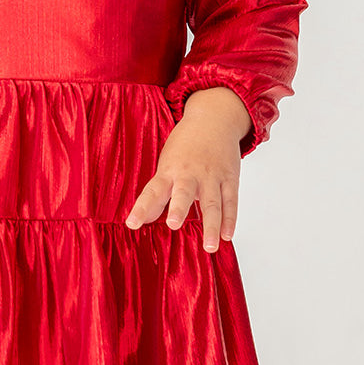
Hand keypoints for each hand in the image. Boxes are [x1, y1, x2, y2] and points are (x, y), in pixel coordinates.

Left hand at [124, 87, 250, 251]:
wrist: (214, 118)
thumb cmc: (185, 145)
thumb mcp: (166, 164)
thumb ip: (157, 193)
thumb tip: (144, 220)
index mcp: (169, 170)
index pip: (152, 191)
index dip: (141, 208)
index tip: (132, 224)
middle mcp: (190, 173)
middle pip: (183, 192)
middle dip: (178, 208)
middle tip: (173, 224)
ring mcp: (212, 176)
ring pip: (213, 203)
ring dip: (211, 225)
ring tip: (209, 246)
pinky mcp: (230, 179)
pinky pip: (231, 202)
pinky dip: (230, 220)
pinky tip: (227, 236)